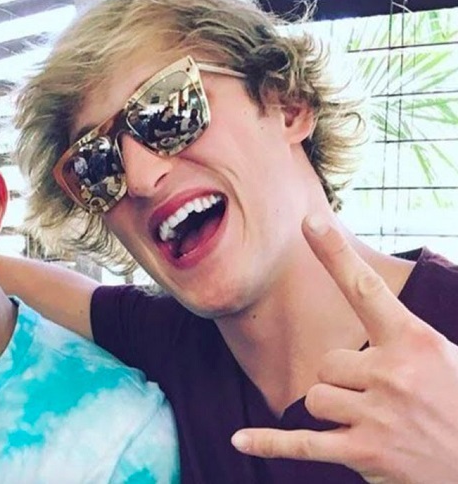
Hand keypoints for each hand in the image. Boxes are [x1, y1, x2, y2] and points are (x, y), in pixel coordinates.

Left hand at [231, 214, 457, 483]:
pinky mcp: (365, 454)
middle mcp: (393, 373)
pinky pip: (303, 444)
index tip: (309, 222)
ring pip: (316, 398)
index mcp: (414, 341)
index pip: (365, 289)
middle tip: (383, 397)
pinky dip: (270, 444)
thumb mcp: (443, 357)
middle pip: (328, 361)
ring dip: (335, 411)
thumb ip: (400, 337)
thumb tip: (365, 305)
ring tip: (374, 423)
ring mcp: (377, 415)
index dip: (335, 254)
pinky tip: (239, 441)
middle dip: (344, 378)